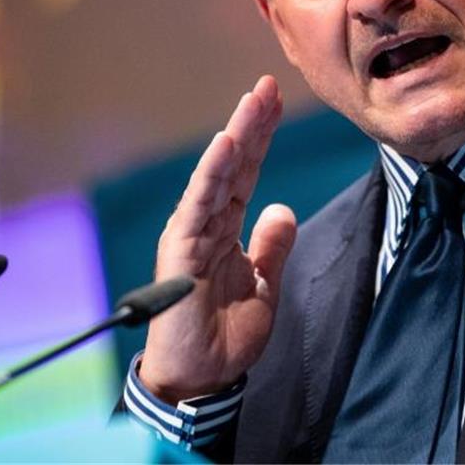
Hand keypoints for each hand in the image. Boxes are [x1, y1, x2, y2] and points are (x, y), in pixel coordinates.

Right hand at [138, 75, 296, 402]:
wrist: (201, 379)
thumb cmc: (225, 336)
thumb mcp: (264, 285)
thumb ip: (272, 246)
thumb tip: (282, 209)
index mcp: (225, 229)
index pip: (245, 174)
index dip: (260, 138)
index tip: (274, 102)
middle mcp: (206, 224)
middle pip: (232, 165)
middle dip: (250, 124)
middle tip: (266, 86)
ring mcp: (192, 234)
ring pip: (216, 176)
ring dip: (235, 137)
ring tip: (252, 102)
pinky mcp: (182, 250)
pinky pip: (200, 204)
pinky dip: (212, 173)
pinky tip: (226, 144)